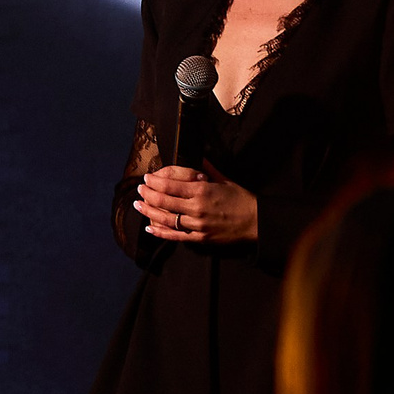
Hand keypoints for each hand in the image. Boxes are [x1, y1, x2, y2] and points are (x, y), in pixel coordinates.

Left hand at [135, 164, 257, 244]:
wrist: (256, 221)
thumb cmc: (241, 198)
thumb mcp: (223, 179)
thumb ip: (206, 168)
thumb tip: (196, 155)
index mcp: (202, 190)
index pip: (170, 185)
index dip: (155, 181)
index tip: (146, 178)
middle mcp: (196, 207)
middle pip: (164, 201)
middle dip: (148, 194)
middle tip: (139, 190)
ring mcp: (197, 225)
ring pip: (166, 219)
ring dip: (148, 212)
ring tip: (138, 206)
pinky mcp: (199, 238)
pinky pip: (175, 236)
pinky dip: (160, 232)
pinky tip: (149, 227)